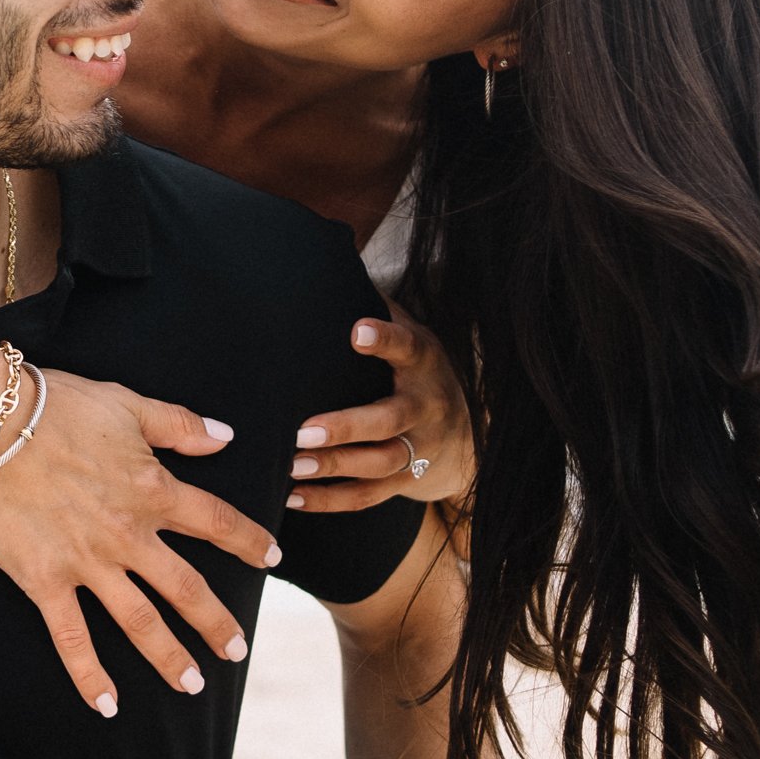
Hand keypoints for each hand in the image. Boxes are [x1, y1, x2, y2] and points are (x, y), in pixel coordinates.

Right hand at [0, 369, 280, 713]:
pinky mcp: (44, 581)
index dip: (249, 541)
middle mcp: (129, 535)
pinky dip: (90, 676)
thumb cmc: (55, 405)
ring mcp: (88, 563)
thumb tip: (226, 437)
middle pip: (187, 588)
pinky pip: (71, 638)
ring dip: (169, 657)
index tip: (274, 558)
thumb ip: (179, 424)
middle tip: (238, 650)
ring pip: (140, 622)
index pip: (216, 522)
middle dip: (216, 623)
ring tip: (192, 685)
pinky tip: (107, 706)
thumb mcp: (127, 403)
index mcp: (154, 490)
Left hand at [287, 308, 475, 515]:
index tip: (355, 332)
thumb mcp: (413, 337)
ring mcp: (419, 448)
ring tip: (291, 465)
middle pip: (389, 420)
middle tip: (302, 430)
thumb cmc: (419, 374)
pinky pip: (367, 496)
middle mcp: (425, 407)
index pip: (406, 347)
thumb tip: (330, 259)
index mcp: (423, 363)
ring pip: (378, 463)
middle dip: (346, 427)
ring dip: (333, 466)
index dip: (384, 339)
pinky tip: (289, 496)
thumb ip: (379, 308)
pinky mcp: (407, 482)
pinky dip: (328, 500)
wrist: (470, 438)